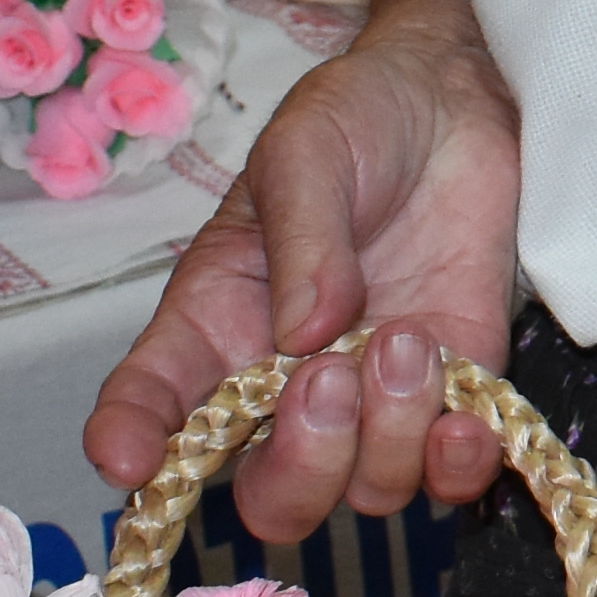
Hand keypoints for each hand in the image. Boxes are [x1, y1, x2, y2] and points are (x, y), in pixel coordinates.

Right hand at [79, 0, 526, 544]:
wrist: (458, 102)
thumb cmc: (357, 119)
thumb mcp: (306, 151)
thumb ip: (302, 237)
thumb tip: (303, 333)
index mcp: (219, 322)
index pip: (153, 402)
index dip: (132, 443)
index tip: (131, 462)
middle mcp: (288, 383)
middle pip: (272, 494)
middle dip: (302, 464)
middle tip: (329, 377)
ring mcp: (375, 399)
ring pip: (366, 490)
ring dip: (390, 434)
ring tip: (409, 336)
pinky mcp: (457, 393)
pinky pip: (451, 475)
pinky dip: (457, 465)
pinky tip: (466, 421)